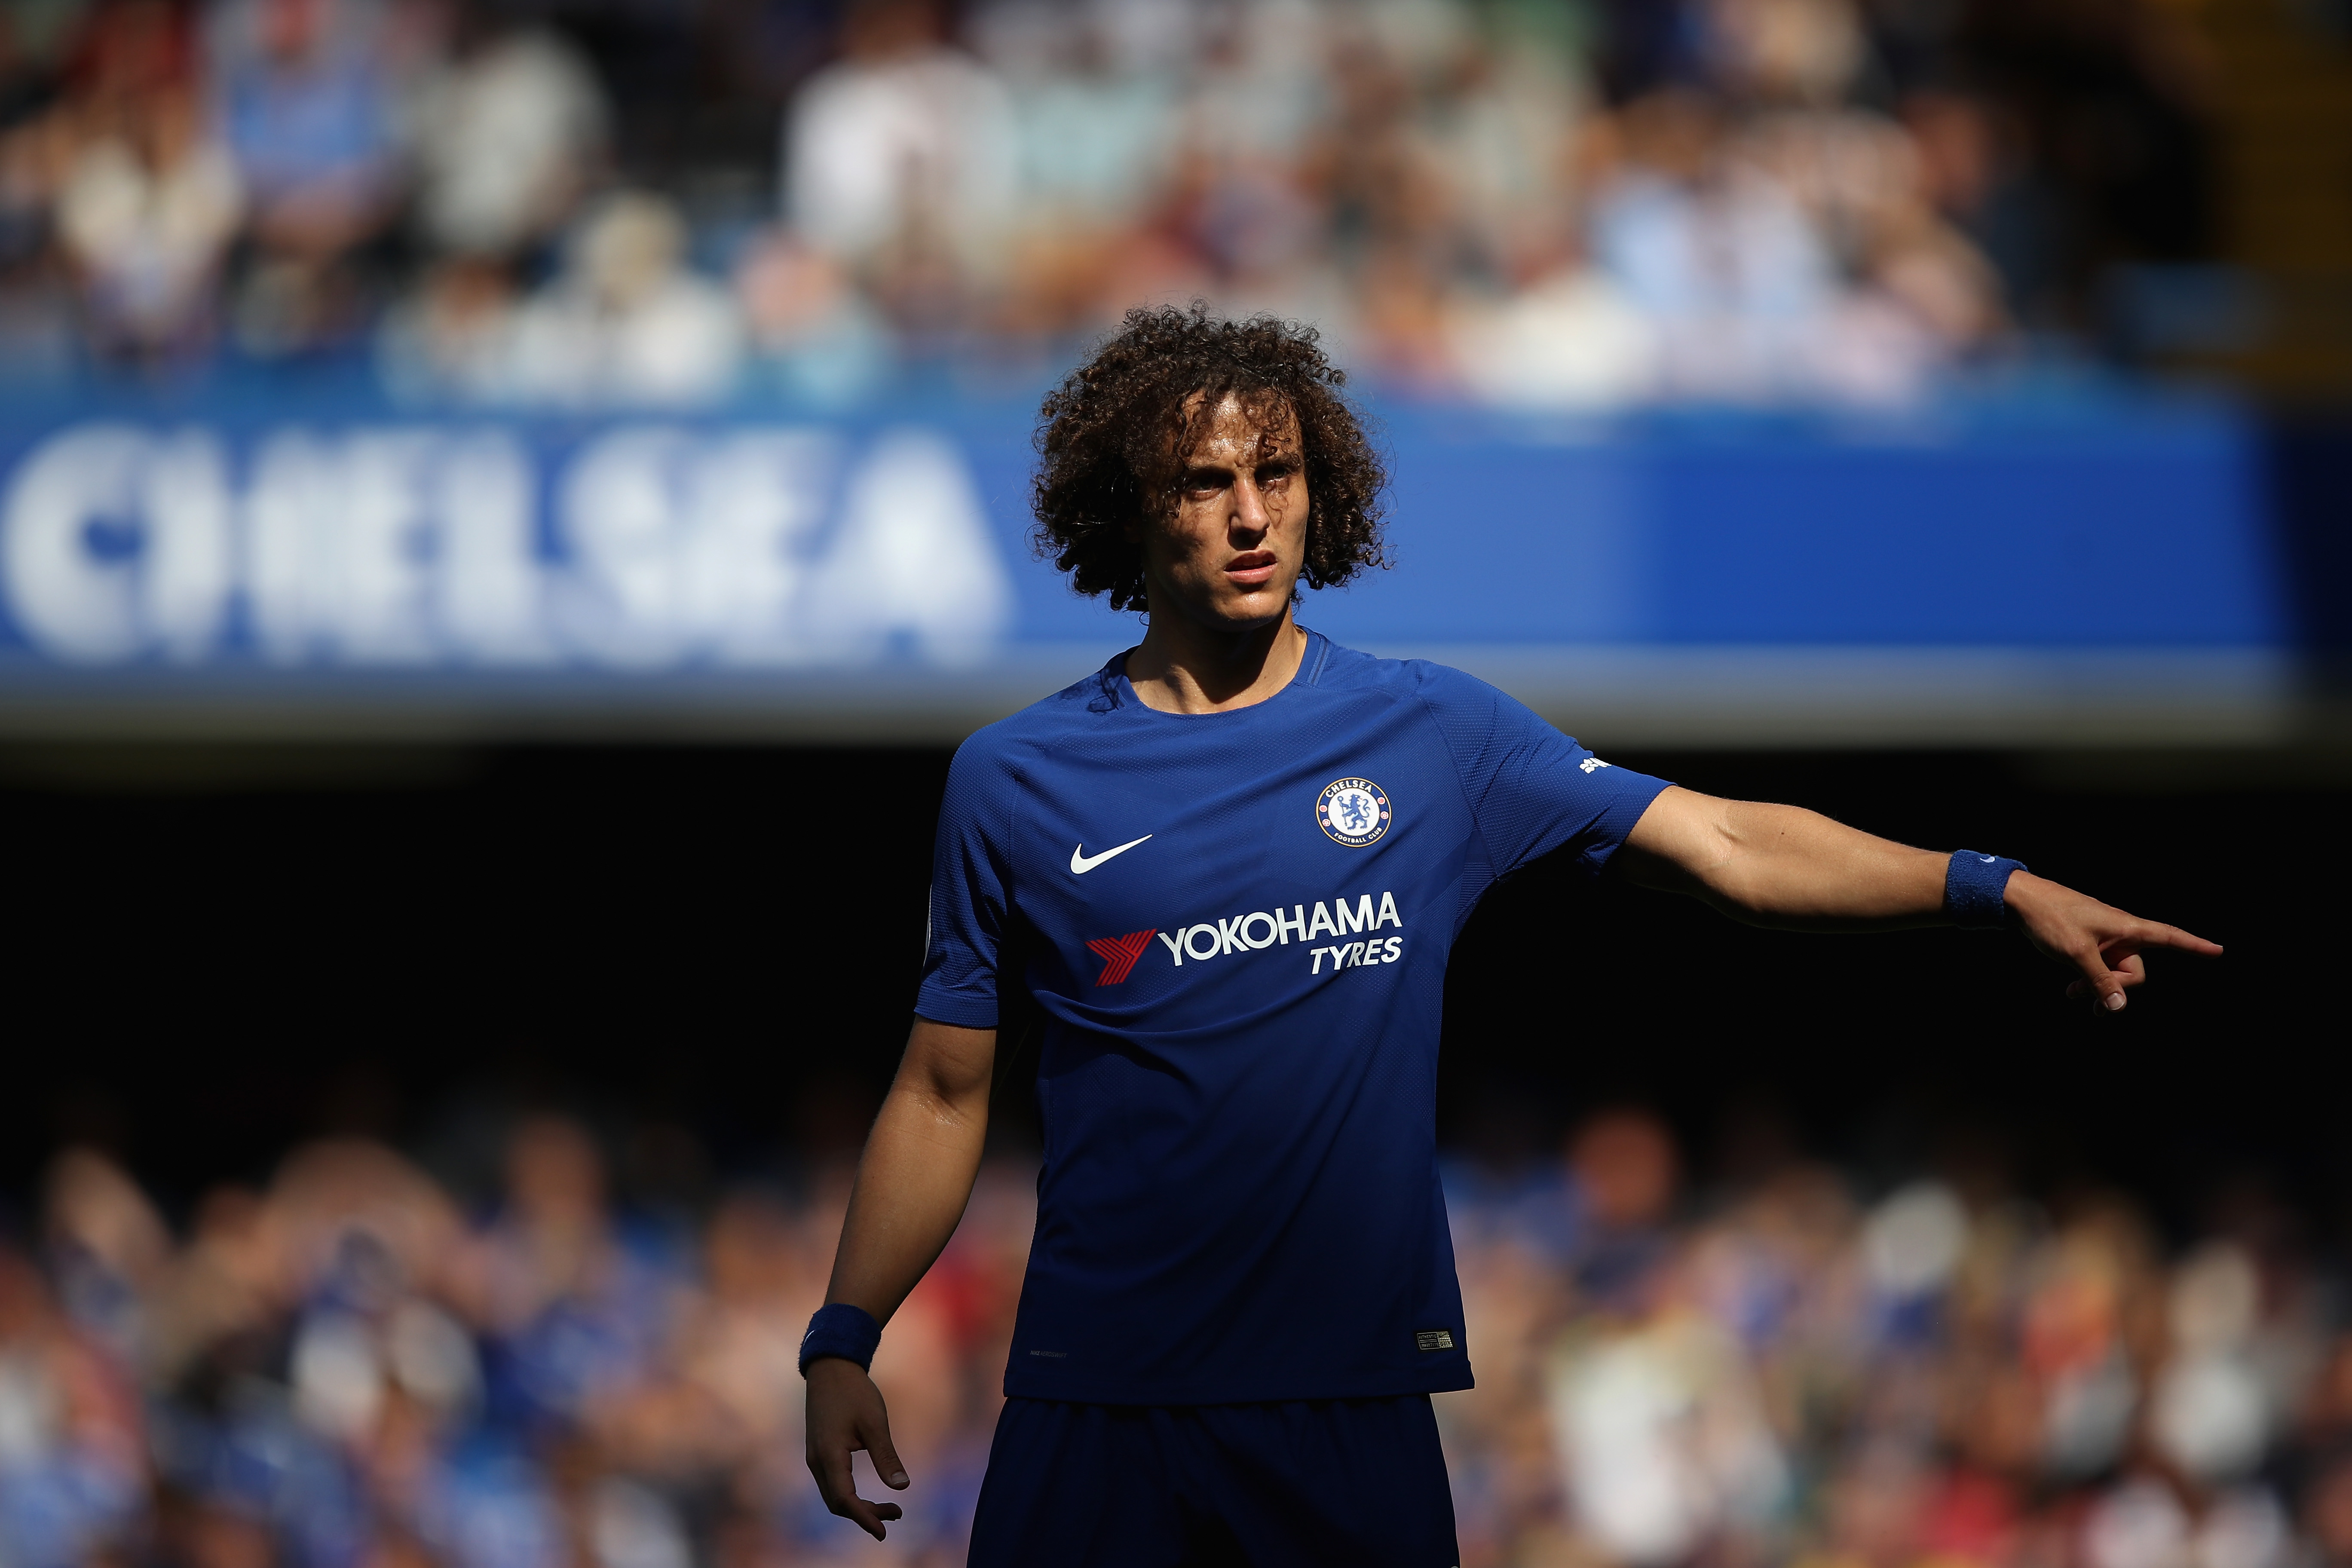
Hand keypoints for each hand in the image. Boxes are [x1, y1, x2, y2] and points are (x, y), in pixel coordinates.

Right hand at [805, 1357, 908, 1539]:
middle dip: (865, 1514)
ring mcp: (815, 1457)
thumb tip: (902, 1487)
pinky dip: (850, 1495)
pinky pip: (832, 1484)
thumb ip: (886, 1455)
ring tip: (890, 1508)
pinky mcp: (818, 1452)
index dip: (864, 1518)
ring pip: (834, 1496)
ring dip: (858, 1507)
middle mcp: (817, 1461)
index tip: (884, 1531)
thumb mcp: (874, 1422)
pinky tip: (869, 1494)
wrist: (830, 1368)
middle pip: (837, 1503)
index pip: (844, 1499)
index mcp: (829, 1455)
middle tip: (897, 1514)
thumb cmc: (853, 1391)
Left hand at [2002, 870, 2221, 1011]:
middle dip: (2116, 988)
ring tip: (2072, 994)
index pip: (2170, 937)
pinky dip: (2089, 981)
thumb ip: (2100, 980)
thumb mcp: (2077, 953)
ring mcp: (2106, 940)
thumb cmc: (2051, 918)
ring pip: (2116, 974)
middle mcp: (2122, 933)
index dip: (2195, 946)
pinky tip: (2071, 990)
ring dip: (2098, 988)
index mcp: (2128, 928)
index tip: (2219, 950)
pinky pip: (2101, 970)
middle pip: (2136, 971)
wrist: (2021, 901)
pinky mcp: (2090, 945)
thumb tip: (2119, 1006)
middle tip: (2083, 995)